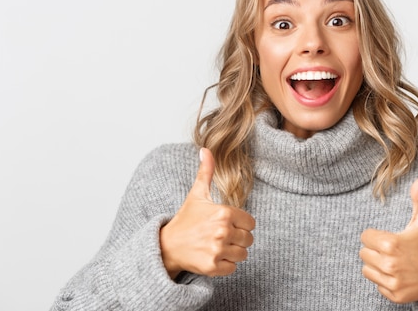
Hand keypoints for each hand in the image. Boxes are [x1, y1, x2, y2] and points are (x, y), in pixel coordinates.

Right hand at [159, 148, 255, 278]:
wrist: (167, 246)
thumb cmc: (185, 220)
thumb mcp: (196, 194)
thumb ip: (206, 171)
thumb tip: (205, 149)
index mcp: (223, 213)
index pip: (251, 223)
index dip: (241, 224)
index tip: (227, 224)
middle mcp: (222, 231)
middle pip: (249, 239)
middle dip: (238, 239)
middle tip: (220, 237)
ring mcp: (217, 250)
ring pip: (243, 254)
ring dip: (233, 252)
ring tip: (217, 246)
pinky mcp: (212, 267)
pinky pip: (233, 268)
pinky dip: (226, 265)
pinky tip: (213, 257)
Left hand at [359, 177, 417, 310]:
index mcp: (391, 243)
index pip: (365, 237)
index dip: (374, 235)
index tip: (386, 237)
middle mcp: (389, 264)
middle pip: (363, 253)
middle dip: (374, 250)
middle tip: (391, 249)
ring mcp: (392, 282)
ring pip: (367, 270)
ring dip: (376, 265)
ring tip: (393, 261)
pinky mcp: (394, 295)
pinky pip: (377, 285)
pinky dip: (384, 281)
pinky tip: (398, 274)